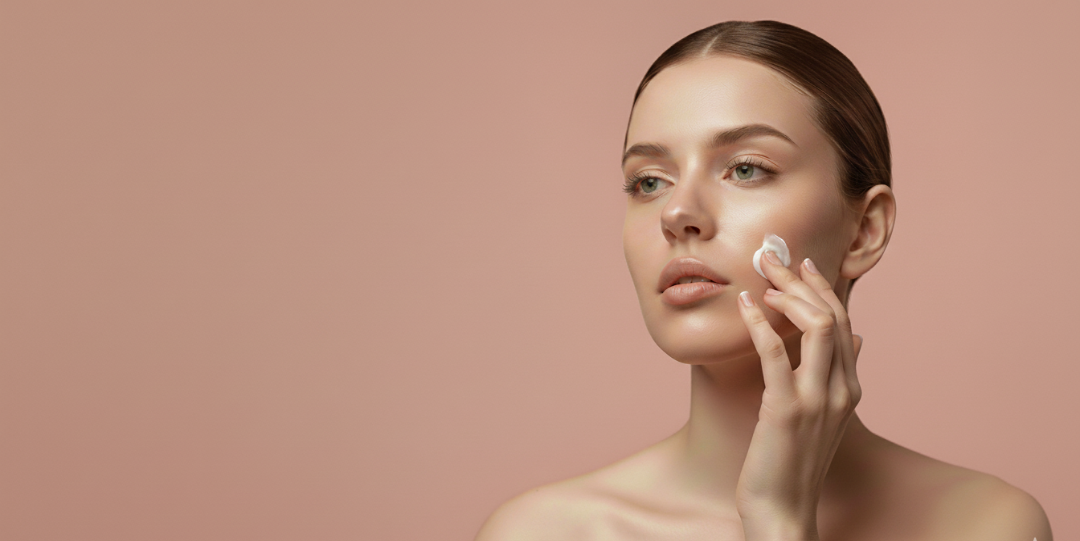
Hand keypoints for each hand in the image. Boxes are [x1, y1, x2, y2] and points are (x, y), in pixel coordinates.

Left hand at [734, 252, 863, 540]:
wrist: (783, 509)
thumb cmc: (794, 461)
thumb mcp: (824, 416)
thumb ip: (839, 375)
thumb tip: (857, 339)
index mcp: (850, 387)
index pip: (843, 323)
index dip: (823, 288)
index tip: (802, 264)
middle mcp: (841, 389)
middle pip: (831, 316)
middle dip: (802, 280)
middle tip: (773, 257)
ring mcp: (816, 399)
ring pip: (815, 327)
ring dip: (786, 294)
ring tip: (760, 277)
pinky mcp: (786, 409)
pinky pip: (775, 354)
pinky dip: (760, 323)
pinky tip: (744, 306)